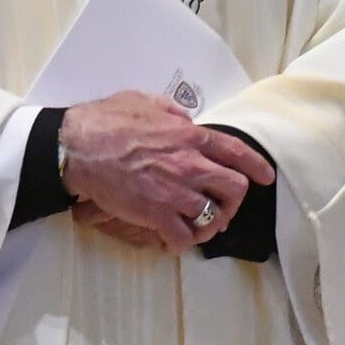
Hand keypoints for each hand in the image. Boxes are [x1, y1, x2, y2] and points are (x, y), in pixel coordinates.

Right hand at [57, 92, 275, 250]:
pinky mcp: (156, 215)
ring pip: (214, 217)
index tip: (266, 176)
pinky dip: (182, 243)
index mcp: (190, 136)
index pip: (237, 152)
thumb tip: (184, 120)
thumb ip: (171, 112)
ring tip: (199, 228)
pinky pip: (184, 238)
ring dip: (210, 226)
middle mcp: (190, 165)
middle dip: (233, 201)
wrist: (78, 148)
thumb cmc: (107, 121)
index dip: (256, 166)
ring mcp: (175, 192)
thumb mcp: (145, 102)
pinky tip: (173, 240)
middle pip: (235, 189)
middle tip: (222, 207)